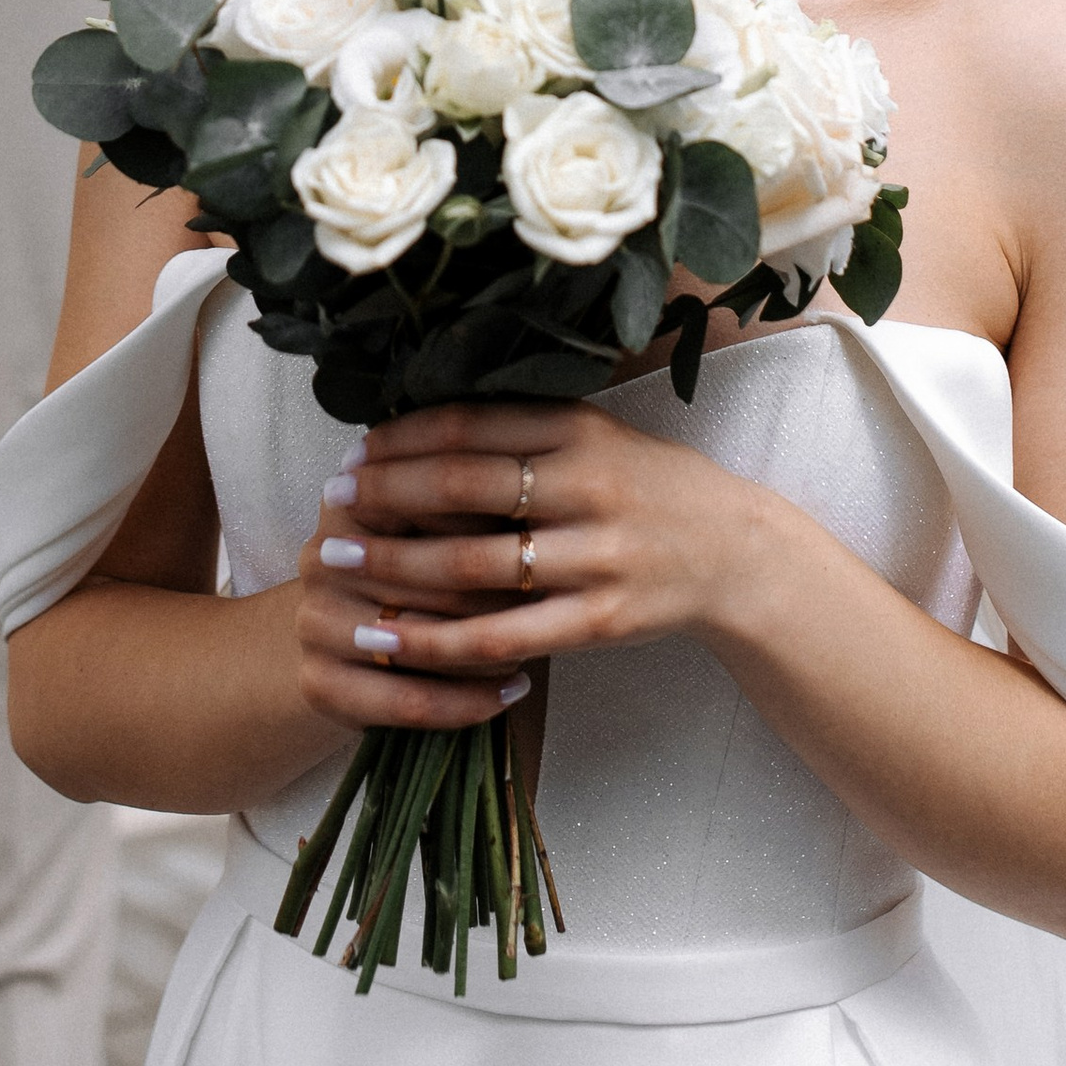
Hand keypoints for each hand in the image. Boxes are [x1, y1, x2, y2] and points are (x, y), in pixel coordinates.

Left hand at [291, 399, 752, 730]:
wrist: (735, 554)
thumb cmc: (646, 488)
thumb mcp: (596, 436)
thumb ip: (521, 430)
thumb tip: (415, 428)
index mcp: (581, 429)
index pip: (471, 426)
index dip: (402, 440)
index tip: (353, 455)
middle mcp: (590, 486)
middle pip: (465, 486)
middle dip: (386, 495)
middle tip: (330, 505)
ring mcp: (598, 556)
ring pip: (476, 563)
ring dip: (398, 564)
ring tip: (345, 563)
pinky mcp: (602, 620)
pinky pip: (505, 634)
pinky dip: (442, 639)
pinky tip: (394, 637)